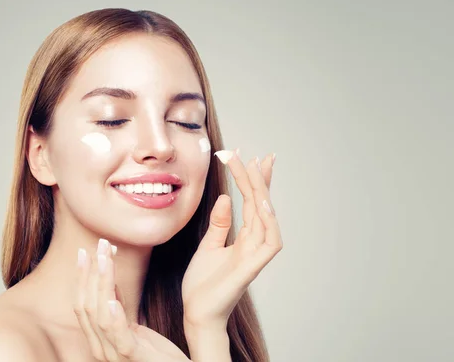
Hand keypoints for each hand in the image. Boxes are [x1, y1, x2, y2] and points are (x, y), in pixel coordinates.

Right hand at [74, 239, 190, 361]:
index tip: (84, 252)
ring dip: (102, 283)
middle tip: (97, 247)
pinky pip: (118, 336)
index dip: (81, 277)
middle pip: (86, 306)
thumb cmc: (157, 353)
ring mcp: (114, 355)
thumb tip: (108, 277)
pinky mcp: (132, 358)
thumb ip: (118, 305)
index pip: (81, 304)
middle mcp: (100, 348)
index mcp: (98, 339)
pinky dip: (114, 316)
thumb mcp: (134, 324)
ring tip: (105, 259)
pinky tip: (113, 299)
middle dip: (90, 273)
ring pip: (99, 315)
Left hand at [182, 151, 282, 328]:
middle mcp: (254, 244)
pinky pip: (270, 242)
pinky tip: (261, 202)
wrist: (197, 313)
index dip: (253, 181)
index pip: (252, 203)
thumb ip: (220, 224)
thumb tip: (228, 197)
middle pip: (262, 206)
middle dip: (261, 180)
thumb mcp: (208, 246)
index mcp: (244, 239)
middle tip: (258, 155)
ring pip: (267, 219)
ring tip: (256, 170)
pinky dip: (269, 222)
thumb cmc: (202, 284)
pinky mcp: (252, 268)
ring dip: (263, 193)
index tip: (250, 157)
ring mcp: (255, 256)